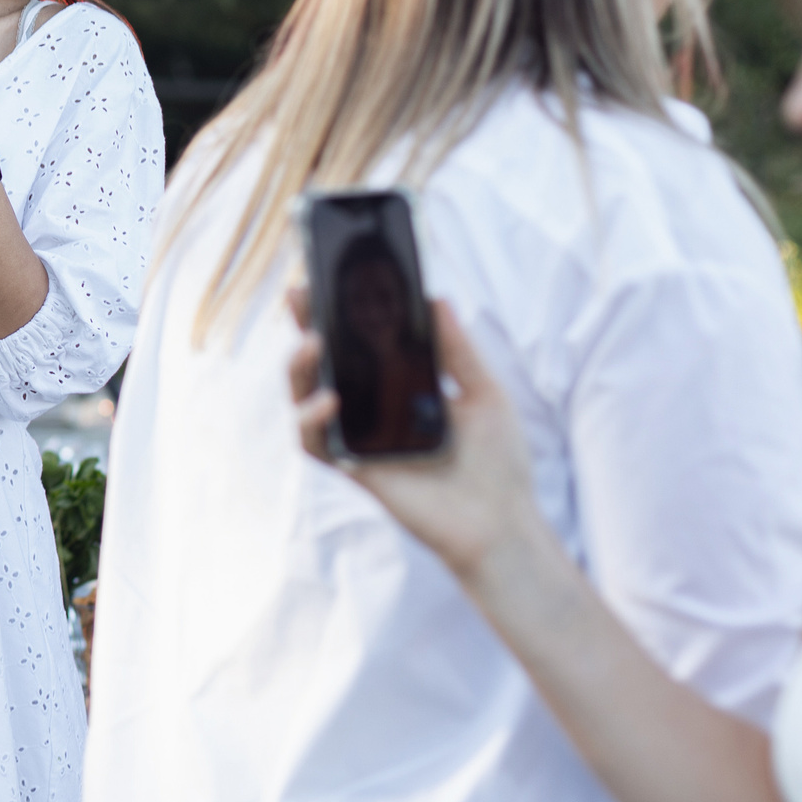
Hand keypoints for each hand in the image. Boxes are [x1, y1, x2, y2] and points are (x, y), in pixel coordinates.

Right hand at [287, 290, 545, 580]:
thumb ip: (458, 350)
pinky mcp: (355, 468)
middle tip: (299, 295)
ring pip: (305, 398)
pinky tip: (327, 402)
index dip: (339, 312)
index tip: (327, 277)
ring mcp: (360, 438)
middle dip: (304, 326)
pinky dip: (310, 421)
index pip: (361, 343)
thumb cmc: (499, 463)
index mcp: (401, 387)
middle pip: (325, 363)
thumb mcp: (486, 394)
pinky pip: (315, 444)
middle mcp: (373, 409)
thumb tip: (436, 298)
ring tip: (309, 344)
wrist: (503, 523)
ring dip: (298, 369)